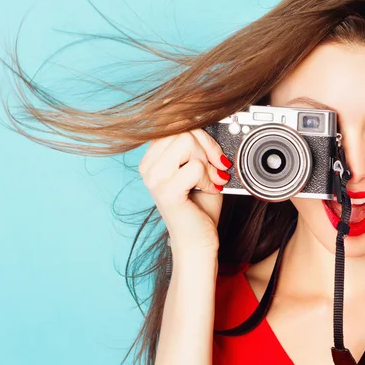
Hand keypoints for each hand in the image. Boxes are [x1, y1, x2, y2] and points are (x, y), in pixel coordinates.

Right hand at [138, 129, 231, 254]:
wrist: (197, 241)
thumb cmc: (200, 207)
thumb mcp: (201, 168)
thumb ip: (199, 146)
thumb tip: (209, 122)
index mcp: (152, 158)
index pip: (175, 125)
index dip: (200, 135)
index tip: (213, 152)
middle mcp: (148, 167)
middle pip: (182, 130)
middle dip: (208, 146)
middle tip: (217, 168)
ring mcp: (154, 179)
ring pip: (187, 143)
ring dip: (208, 163)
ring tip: (211, 180)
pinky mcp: (166, 191)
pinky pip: (195, 166)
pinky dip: (209, 178)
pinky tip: (209, 190)